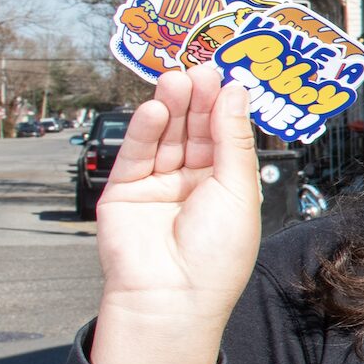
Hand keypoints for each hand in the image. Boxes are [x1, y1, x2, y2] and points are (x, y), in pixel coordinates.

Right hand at [90, 66, 262, 363]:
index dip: (225, 107)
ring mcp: (158, 186)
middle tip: (201, 69)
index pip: (225, 137)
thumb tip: (236, 95)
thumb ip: (233, 140)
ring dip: (172, 106)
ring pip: (165, 135)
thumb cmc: (215, 258)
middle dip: (198, 100)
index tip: (227, 75)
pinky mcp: (125, 189)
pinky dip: (145, 127)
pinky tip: (155, 106)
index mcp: (227, 188)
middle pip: (194, 130)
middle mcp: (193, 184)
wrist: (171, 295)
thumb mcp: (239, 191)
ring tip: (178, 79)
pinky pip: (137, 152)